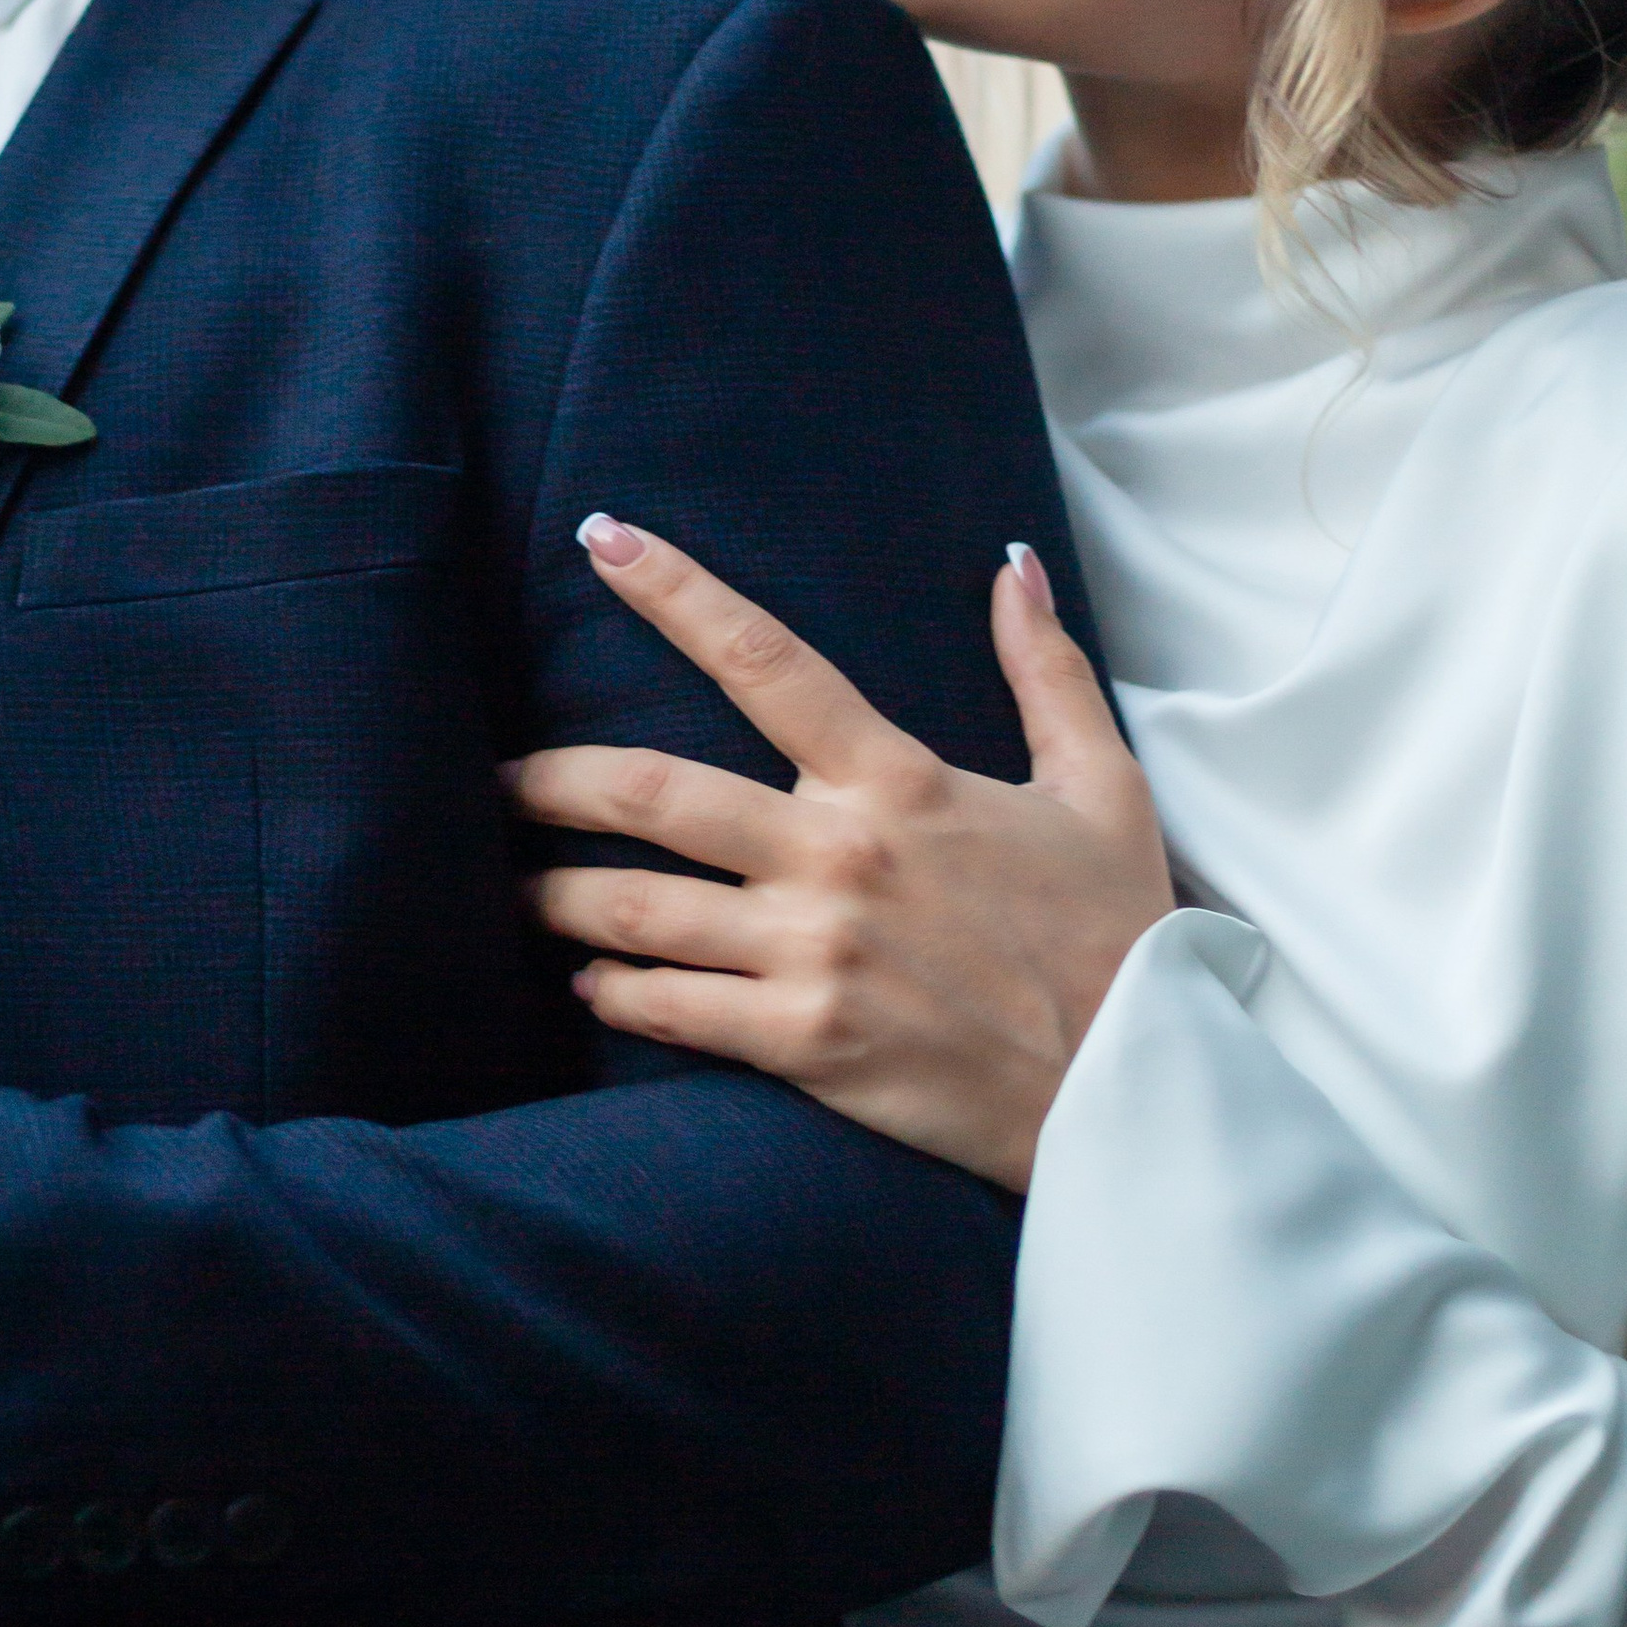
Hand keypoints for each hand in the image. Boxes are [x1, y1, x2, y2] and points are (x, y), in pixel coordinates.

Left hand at [510, 525, 1171, 1190]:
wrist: (1132, 1085)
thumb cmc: (1113, 933)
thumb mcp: (1103, 785)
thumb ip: (1046, 670)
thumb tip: (1013, 565)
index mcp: (898, 780)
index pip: (764, 659)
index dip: (674, 590)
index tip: (600, 540)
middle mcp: (839, 856)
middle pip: (652, 793)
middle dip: (549, 781)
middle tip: (493, 776)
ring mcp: (814, 953)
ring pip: (636, 908)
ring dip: (555, 894)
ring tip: (516, 888)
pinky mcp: (805, 1043)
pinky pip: (671, 1008)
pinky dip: (614, 990)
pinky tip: (589, 980)